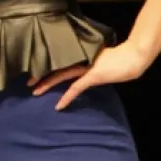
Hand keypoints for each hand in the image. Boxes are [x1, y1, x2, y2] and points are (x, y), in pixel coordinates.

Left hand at [29, 42, 147, 109]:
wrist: (133, 56)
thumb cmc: (120, 57)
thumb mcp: (101, 58)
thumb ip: (90, 61)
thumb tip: (83, 67)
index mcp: (81, 55)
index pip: (60, 61)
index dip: (47, 66)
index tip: (36, 71)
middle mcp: (81, 59)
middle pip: (56, 67)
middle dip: (40, 75)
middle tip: (27, 82)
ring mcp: (86, 67)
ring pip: (61, 75)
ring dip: (47, 84)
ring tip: (34, 91)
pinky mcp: (93, 76)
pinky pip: (75, 88)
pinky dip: (66, 97)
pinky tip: (59, 106)